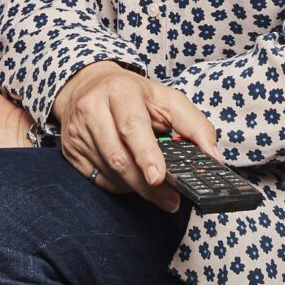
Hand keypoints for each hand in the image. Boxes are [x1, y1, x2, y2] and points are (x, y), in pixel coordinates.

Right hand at [49, 61, 219, 211]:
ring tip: (161, 194)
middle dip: (146, 184)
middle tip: (171, 199)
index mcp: (120, 92)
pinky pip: (98, 179)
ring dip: (137, 188)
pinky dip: (121, 185)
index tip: (159, 177)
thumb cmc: (134, 95)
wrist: (88, 86)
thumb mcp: (168, 99)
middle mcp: (92, 110)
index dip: (146, 154)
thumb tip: (213, 157)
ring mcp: (78, 132)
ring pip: (108, 172)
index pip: (131, 126)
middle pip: (118, 156)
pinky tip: (134, 182)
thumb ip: (195, 125)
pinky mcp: (71, 151)